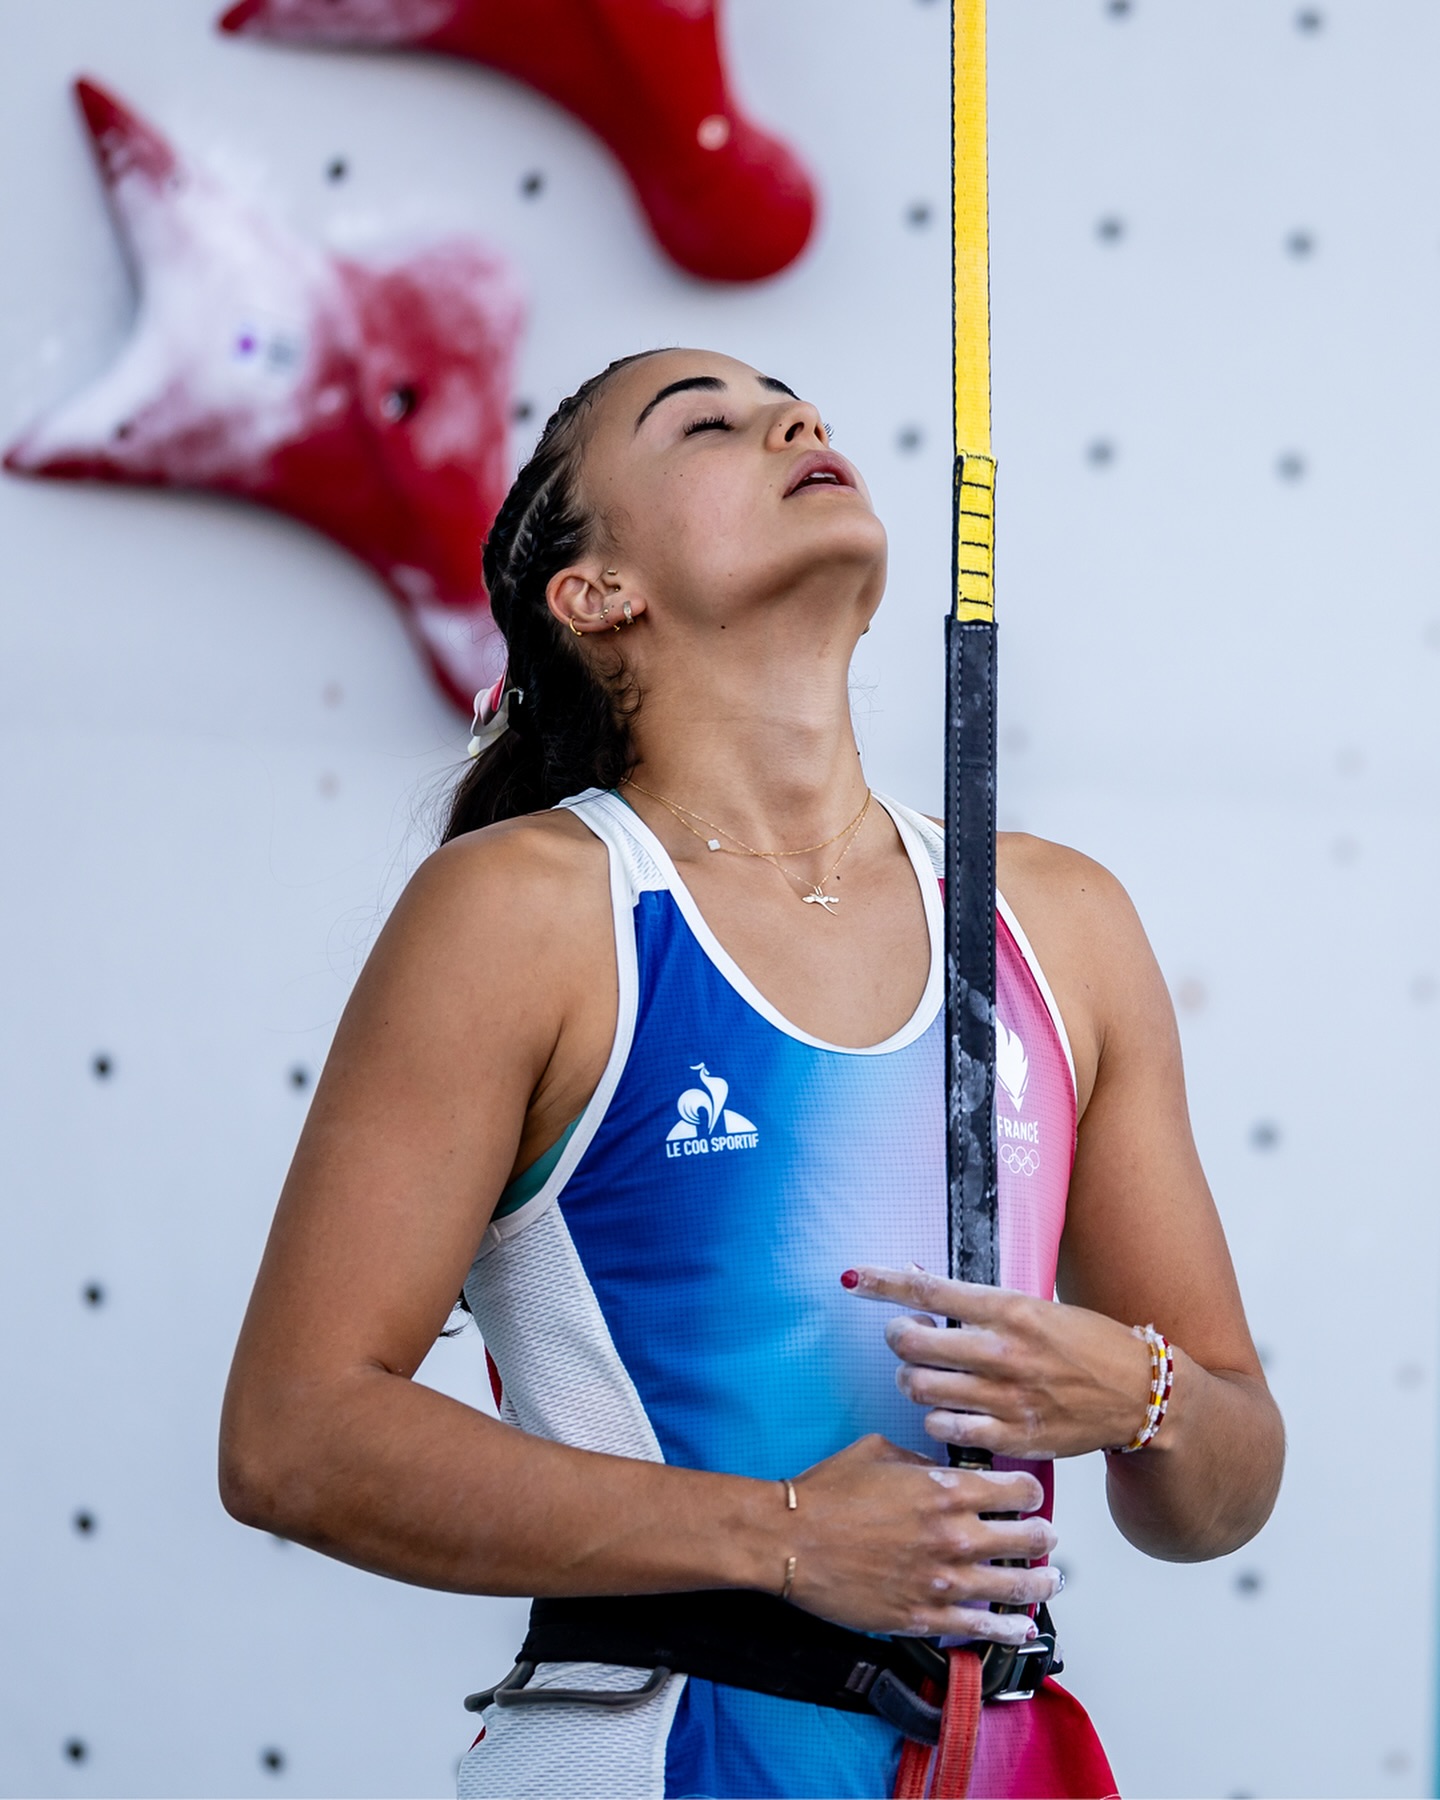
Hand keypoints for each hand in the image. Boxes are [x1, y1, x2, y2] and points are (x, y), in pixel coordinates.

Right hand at [784, 1434, 1059, 1644]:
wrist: (790, 1540)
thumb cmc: (827, 1493)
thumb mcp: (879, 1451)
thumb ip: (922, 1462)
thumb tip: (941, 1472)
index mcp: (945, 1490)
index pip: (1017, 1490)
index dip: (1030, 1491)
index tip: (1030, 1496)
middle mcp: (954, 1536)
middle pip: (1028, 1539)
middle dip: (1043, 1537)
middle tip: (1045, 1538)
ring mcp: (943, 1582)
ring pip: (1015, 1587)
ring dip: (1039, 1584)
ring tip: (1048, 1582)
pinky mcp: (924, 1617)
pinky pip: (980, 1627)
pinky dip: (1007, 1628)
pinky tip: (1019, 1627)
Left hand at [845, 1265, 1152, 1460]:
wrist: (1136, 1393)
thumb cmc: (1085, 1344)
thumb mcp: (1035, 1308)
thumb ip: (980, 1305)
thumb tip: (922, 1288)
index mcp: (1008, 1309)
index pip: (929, 1288)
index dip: (883, 1282)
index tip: (854, 1277)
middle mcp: (1002, 1352)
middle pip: (912, 1342)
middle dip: (898, 1337)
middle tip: (908, 1335)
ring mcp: (1004, 1397)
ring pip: (919, 1387)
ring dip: (913, 1378)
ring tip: (928, 1373)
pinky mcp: (1011, 1435)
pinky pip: (943, 1429)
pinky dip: (936, 1417)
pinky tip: (950, 1409)